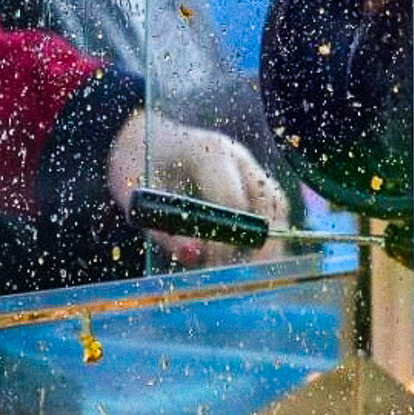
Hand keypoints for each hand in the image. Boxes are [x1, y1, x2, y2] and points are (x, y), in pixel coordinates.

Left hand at [107, 111, 289, 267]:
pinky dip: (267, 232)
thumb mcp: (139, 198)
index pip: (233, 201)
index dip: (226, 239)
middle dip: (263, 244)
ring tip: (255, 271)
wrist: (142, 137)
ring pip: (276, 202)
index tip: (212, 266)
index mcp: (208, 153)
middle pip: (268, 201)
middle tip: (248, 277)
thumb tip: (194, 256)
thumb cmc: (136, 166)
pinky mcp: (250, 175)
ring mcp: (247, 164)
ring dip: (272, 239)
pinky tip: (253, 257)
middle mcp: (237, 155)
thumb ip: (166, 230)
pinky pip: (271, 204)